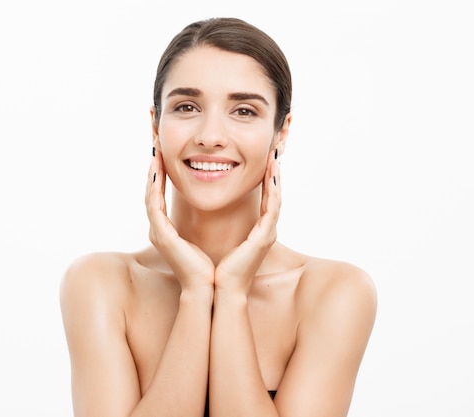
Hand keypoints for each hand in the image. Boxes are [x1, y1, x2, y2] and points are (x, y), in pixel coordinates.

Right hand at [145, 149, 214, 293]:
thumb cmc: (216, 267)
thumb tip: (216, 206)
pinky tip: (158, 169)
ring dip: (151, 171)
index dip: (161, 173)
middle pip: (151, 191)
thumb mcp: (211, 238)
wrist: (214, 289)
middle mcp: (160, 230)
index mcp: (169, 230)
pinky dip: (154, 186)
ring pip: (149, 195)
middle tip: (155, 143)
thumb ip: (207, 222)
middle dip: (153, 167)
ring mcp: (158, 233)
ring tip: (155, 150)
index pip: (161, 195)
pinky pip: (153, 206)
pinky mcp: (161, 236)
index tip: (165, 152)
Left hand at [214, 150, 280, 293]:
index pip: (262, 198)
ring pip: (276, 198)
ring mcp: (266, 234)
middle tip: (274, 150)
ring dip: (276, 176)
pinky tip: (273, 173)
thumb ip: (214, 225)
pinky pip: (273, 209)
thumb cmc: (208, 268)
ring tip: (275, 156)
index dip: (263, 178)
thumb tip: (197, 213)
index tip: (261, 159)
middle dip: (274, 172)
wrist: (213, 290)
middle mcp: (263, 231)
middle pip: (274, 195)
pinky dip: (274, 190)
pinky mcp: (264, 238)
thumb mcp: (210, 239)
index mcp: (253, 231)